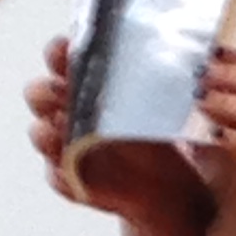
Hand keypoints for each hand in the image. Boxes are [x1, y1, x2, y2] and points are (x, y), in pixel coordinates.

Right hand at [26, 36, 211, 233]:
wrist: (175, 186)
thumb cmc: (164, 134)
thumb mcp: (167, 100)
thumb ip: (165, 77)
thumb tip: (195, 48)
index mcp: (91, 83)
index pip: (63, 58)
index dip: (57, 52)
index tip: (63, 49)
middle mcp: (73, 111)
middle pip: (41, 94)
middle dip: (44, 91)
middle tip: (60, 91)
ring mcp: (70, 146)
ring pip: (42, 135)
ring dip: (45, 132)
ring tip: (57, 131)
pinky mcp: (77, 181)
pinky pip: (60, 179)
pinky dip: (62, 176)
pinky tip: (69, 172)